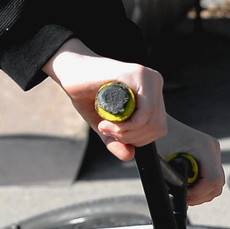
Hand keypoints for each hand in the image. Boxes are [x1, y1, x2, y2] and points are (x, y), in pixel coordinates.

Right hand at [45, 40, 167, 159]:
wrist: (71, 72)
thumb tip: (129, 156)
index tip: (115, 136)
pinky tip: (109, 123)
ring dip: (128, 132)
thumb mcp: (105, 125)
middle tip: (108, 131)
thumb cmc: (88, 94)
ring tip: (106, 127)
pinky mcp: (139, 74)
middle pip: (158, 126)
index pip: (158, 127)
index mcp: (152, 93)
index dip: (138, 139)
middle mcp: (155, 83)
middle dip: (132, 138)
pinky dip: (129, 124)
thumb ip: (118, 140)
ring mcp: (149, 77)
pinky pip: (146, 111)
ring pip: (152, 121)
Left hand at [160, 120, 225, 205]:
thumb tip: (181, 203)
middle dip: (200, 195)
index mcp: (204, 146)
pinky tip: (186, 183)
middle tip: (182, 195)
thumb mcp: (161, 161)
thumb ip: (172, 182)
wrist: (156, 123)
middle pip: (217, 185)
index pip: (213, 180)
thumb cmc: (157, 139)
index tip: (184, 195)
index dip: (199, 193)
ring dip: (200, 192)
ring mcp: (212, 151)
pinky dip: (200, 186)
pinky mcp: (209, 156)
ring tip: (182, 189)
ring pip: (216, 184)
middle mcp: (212, 148)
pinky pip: (211, 178)